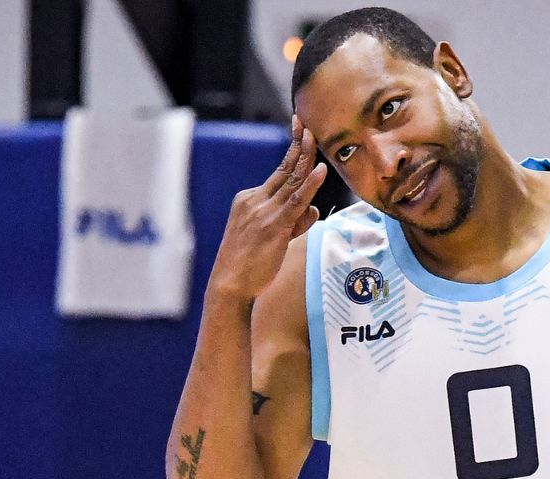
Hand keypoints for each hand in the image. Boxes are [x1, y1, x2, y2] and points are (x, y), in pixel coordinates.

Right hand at [207, 116, 326, 303]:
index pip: (278, 172)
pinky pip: (296, 202)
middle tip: (307, 123)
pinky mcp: (274, 227)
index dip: (292, 150)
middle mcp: (255, 200)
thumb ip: (293, 222)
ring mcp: (264, 213)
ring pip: (292, 182)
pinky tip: (320, 170)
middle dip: (298, 144)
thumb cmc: (248, 267)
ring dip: (305, 156)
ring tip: (315, 136)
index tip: (300, 129)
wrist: (229, 285)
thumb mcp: (270, 238)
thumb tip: (313, 209)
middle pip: (284, 169)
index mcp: (249, 199)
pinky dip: (310, 185)